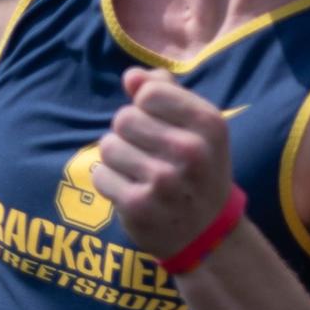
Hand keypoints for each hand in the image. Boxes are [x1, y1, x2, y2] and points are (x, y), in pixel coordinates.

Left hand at [91, 67, 232, 257]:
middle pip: (124, 118)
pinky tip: (131, 191)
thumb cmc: (196, 167)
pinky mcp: (139, 206)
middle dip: (129, 133)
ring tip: (139, 172)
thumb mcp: (196, 127)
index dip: (146, 106)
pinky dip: (109, 181)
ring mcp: (165, 181)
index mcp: (209, 124)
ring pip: (108, 146)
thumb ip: (165, 92)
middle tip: (148, 153)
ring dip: (117, 157)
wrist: (206, 232)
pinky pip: (100, 175)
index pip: (149, 92)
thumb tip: (131, 77)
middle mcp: (191, 152)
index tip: (160, 124)